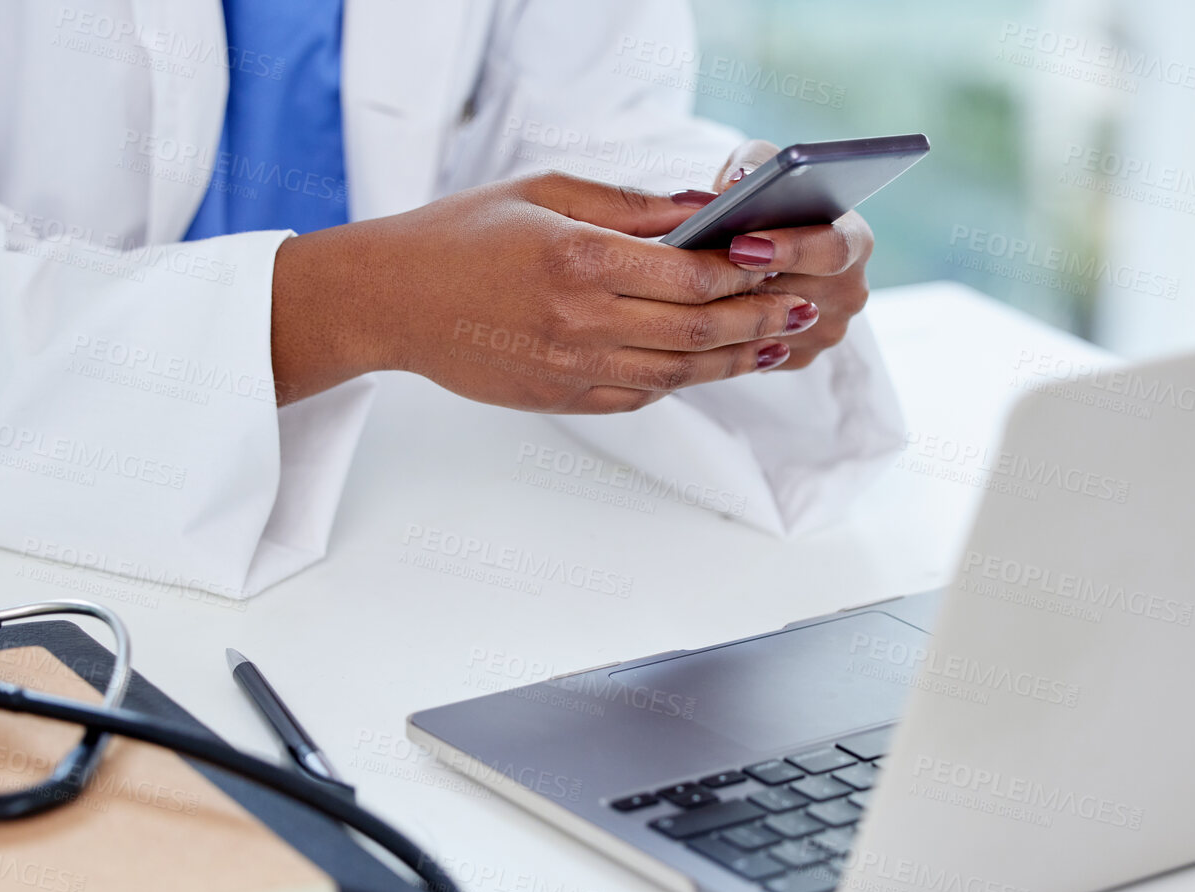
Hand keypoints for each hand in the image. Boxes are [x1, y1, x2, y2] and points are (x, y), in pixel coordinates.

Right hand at [270, 172, 816, 411]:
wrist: (394, 300)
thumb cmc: (463, 235)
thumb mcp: (545, 192)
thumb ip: (631, 206)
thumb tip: (704, 211)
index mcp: (580, 259)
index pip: (693, 274)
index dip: (747, 270)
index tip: (780, 258)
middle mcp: (581, 321)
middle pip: (699, 331)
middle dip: (759, 319)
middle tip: (799, 309)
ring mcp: (571, 367)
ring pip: (678, 373)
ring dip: (733, 360)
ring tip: (772, 342)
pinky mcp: (560, 396)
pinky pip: (639, 395)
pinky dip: (680, 381)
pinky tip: (704, 364)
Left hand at [706, 138, 874, 370]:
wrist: (763, 243)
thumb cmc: (760, 199)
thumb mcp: (759, 168)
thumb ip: (752, 165)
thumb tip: (737, 182)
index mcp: (853, 240)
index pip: (832, 247)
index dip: (789, 247)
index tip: (742, 244)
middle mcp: (850, 289)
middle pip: (803, 296)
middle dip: (750, 287)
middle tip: (701, 277)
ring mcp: (828, 329)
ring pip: (776, 330)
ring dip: (733, 315)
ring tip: (687, 294)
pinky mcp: (801, 357)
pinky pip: (761, 354)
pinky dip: (730, 338)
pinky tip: (697, 319)